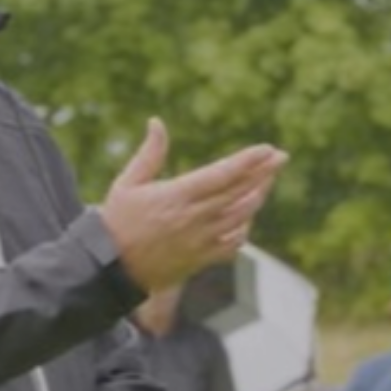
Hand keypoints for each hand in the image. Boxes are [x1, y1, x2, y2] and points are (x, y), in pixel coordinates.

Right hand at [100, 118, 289, 293]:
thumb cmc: (116, 221)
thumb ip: (149, 153)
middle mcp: (194, 219)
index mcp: (177, 196)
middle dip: (263, 173)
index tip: (268, 148)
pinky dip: (244, 227)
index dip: (248, 161)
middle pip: (239, 192)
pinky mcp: (201, 260)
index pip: (222, 175)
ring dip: (258, 196)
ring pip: (241, 217)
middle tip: (281, 157)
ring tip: (267, 180)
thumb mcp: (128, 183)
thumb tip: (156, 122)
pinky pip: (233, 243)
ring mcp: (200, 241)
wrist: (109, 269)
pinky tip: (247, 215)